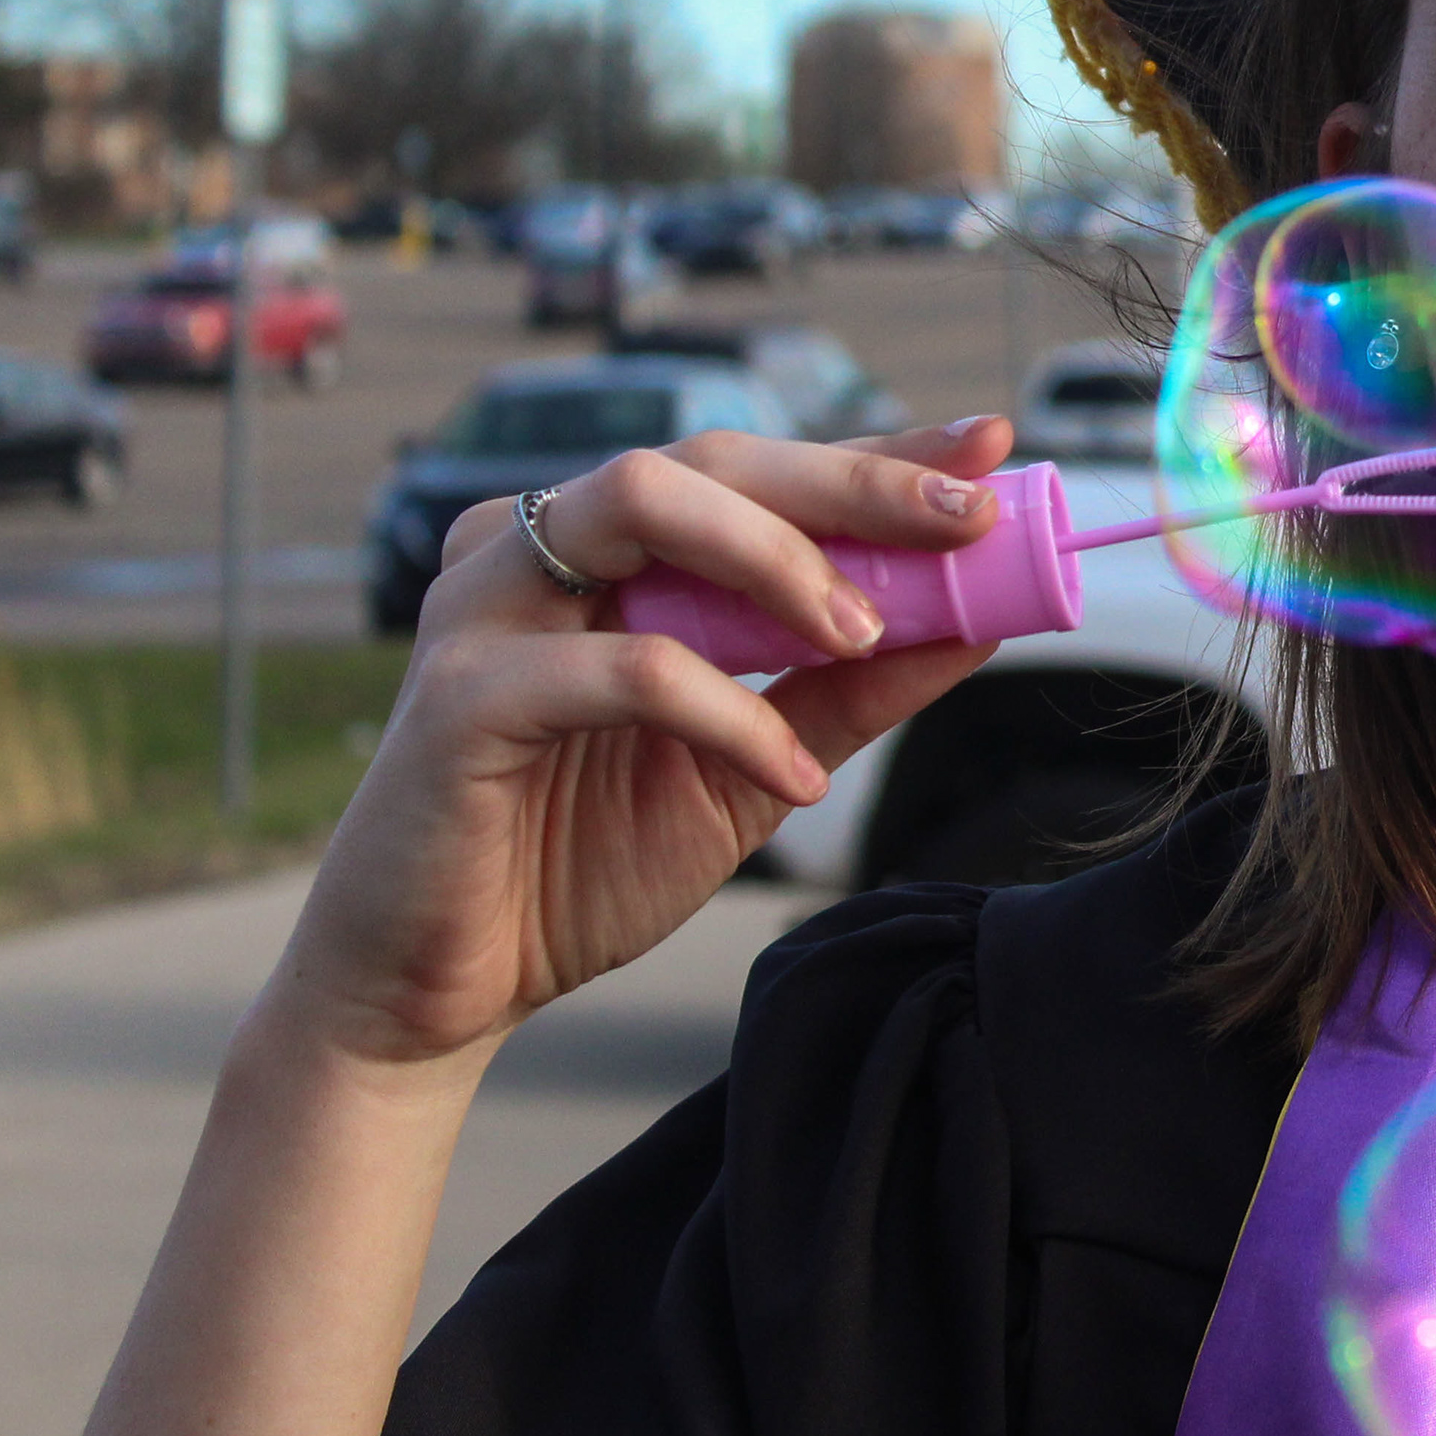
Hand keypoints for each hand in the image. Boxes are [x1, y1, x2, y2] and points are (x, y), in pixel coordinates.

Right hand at [265, 416, 1021, 1074]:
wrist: (443, 988)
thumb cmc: (579, 861)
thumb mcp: (758, 770)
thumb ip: (854, 694)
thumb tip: (981, 621)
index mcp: (615, 557)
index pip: (761, 475)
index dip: (877, 455)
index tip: (992, 447)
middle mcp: (546, 551)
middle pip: (706, 459)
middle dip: (850, 479)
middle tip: (964, 518)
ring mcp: (489, 607)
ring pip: (641, 501)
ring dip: (775, 558)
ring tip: (864, 634)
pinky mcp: (459, 694)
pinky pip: (619, 667)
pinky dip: (726, 713)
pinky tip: (792, 777)